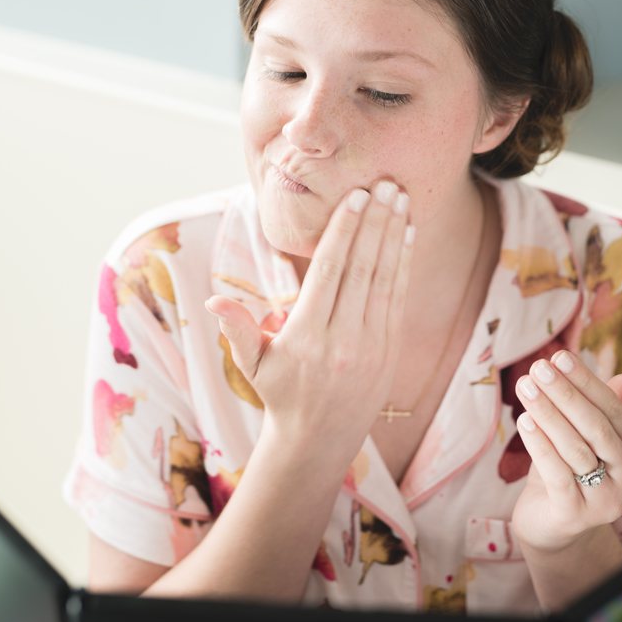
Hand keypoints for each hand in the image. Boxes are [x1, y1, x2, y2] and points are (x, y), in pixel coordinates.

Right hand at [207, 181, 413, 465]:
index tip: (356, 196)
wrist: (320, 438)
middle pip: (362, 268)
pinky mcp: (391, 347)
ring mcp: (372, 343)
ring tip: (401, 197)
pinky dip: (404, 262)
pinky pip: (398, 296)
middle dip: (375, 222)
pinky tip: (408, 232)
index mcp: (307, 337)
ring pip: (385, 277)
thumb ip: (238, 329)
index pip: (329, 272)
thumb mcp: (253, 364)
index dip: (344, 231)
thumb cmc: (280, 394)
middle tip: (385, 182)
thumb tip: (213, 300)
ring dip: (395, 234)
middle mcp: (344, 338)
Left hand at [509, 351, 621, 553]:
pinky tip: (523, 421)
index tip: (560, 357)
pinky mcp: (577, 516)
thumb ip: (611, 407)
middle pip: (597, 428)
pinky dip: (539, 444)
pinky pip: (556, 473)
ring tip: (525, 386)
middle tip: (538, 367)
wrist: (552, 525)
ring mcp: (608, 503)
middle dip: (565, 394)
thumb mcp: (590, 436)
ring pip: (575, 448)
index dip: (587, 382)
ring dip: (547, 412)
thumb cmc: (574, 470)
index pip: (616, 411)